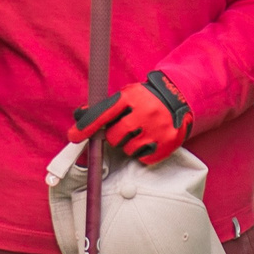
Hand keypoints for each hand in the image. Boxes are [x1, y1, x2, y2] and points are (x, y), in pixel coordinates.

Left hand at [75, 71, 193, 164]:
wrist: (179, 98)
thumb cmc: (145, 99)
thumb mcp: (127, 95)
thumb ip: (105, 107)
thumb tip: (79, 116)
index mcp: (132, 97)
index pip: (104, 113)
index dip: (87, 126)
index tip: (73, 136)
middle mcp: (145, 112)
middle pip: (114, 137)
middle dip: (115, 136)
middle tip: (125, 128)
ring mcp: (157, 129)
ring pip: (128, 149)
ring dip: (129, 145)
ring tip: (140, 132)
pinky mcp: (167, 144)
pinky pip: (144, 158)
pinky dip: (143, 153)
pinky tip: (150, 139)